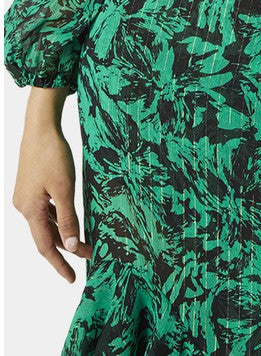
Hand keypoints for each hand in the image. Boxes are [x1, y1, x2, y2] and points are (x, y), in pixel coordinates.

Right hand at [12, 92, 92, 282]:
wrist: (40, 127)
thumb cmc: (53, 155)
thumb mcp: (65, 188)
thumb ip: (67, 218)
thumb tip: (70, 246)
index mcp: (31, 210)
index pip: (45, 247)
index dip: (59, 264)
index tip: (72, 278)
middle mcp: (25, 207)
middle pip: (45, 236)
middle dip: (66, 249)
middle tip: (88, 256)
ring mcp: (26, 197)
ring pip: (46, 223)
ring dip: (63, 234)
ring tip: (82, 242)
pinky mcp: (31, 187)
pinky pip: (45, 210)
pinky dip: (58, 218)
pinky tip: (69, 219)